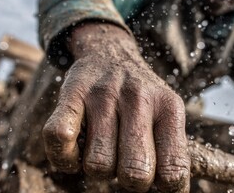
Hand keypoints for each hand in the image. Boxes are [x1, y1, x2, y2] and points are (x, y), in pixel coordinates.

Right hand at [42, 23, 189, 191]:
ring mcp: (103, 94)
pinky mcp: (71, 93)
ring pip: (97, 164)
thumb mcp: (167, 112)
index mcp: (169, 108)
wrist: (109, 53)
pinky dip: (65, 157)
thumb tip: (171, 189)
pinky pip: (60, 139)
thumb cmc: (140, 96)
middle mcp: (138, 98)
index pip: (173, 171)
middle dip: (130, 181)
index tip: (154, 178)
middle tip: (125, 165)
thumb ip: (172, 149)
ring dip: (98, 168)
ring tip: (103, 150)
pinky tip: (75, 150)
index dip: (163, 185)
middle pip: (134, 173)